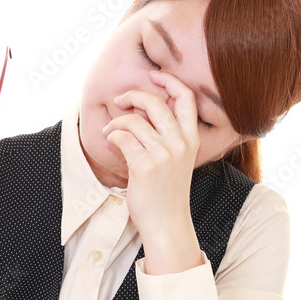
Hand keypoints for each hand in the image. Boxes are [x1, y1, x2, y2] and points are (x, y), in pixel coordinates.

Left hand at [102, 70, 200, 260]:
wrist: (167, 223)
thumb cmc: (168, 191)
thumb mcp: (178, 158)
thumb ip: (168, 135)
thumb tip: (143, 110)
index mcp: (191, 138)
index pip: (186, 97)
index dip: (170, 81)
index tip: (154, 76)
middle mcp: (180, 143)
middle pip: (155, 103)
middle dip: (133, 96)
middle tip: (119, 99)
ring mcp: (163, 155)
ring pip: (133, 121)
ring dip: (116, 122)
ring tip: (109, 130)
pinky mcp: (144, 166)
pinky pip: (122, 138)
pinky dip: (113, 136)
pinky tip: (111, 142)